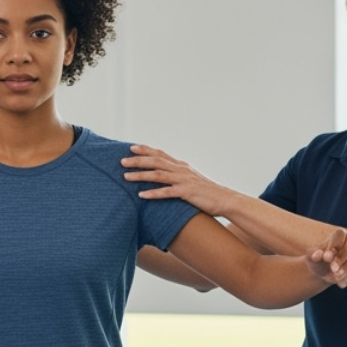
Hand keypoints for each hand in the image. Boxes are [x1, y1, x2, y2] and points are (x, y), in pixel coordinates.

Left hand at [121, 145, 236, 214]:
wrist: (225, 199)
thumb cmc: (206, 193)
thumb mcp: (191, 180)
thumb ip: (178, 177)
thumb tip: (165, 177)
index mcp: (181, 166)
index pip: (160, 154)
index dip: (145, 150)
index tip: (131, 147)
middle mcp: (181, 170)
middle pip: (155, 161)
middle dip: (137, 160)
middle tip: (122, 161)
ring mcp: (183, 180)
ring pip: (158, 174)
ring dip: (140, 175)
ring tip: (125, 176)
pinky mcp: (186, 192)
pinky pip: (166, 192)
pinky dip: (153, 193)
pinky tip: (141, 195)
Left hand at [306, 228, 346, 287]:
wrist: (325, 271)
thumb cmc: (318, 260)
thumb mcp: (311, 258)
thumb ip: (313, 255)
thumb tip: (318, 255)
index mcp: (338, 234)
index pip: (340, 234)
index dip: (334, 246)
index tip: (326, 258)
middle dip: (342, 257)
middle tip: (332, 269)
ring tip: (336, 275)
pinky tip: (344, 278)